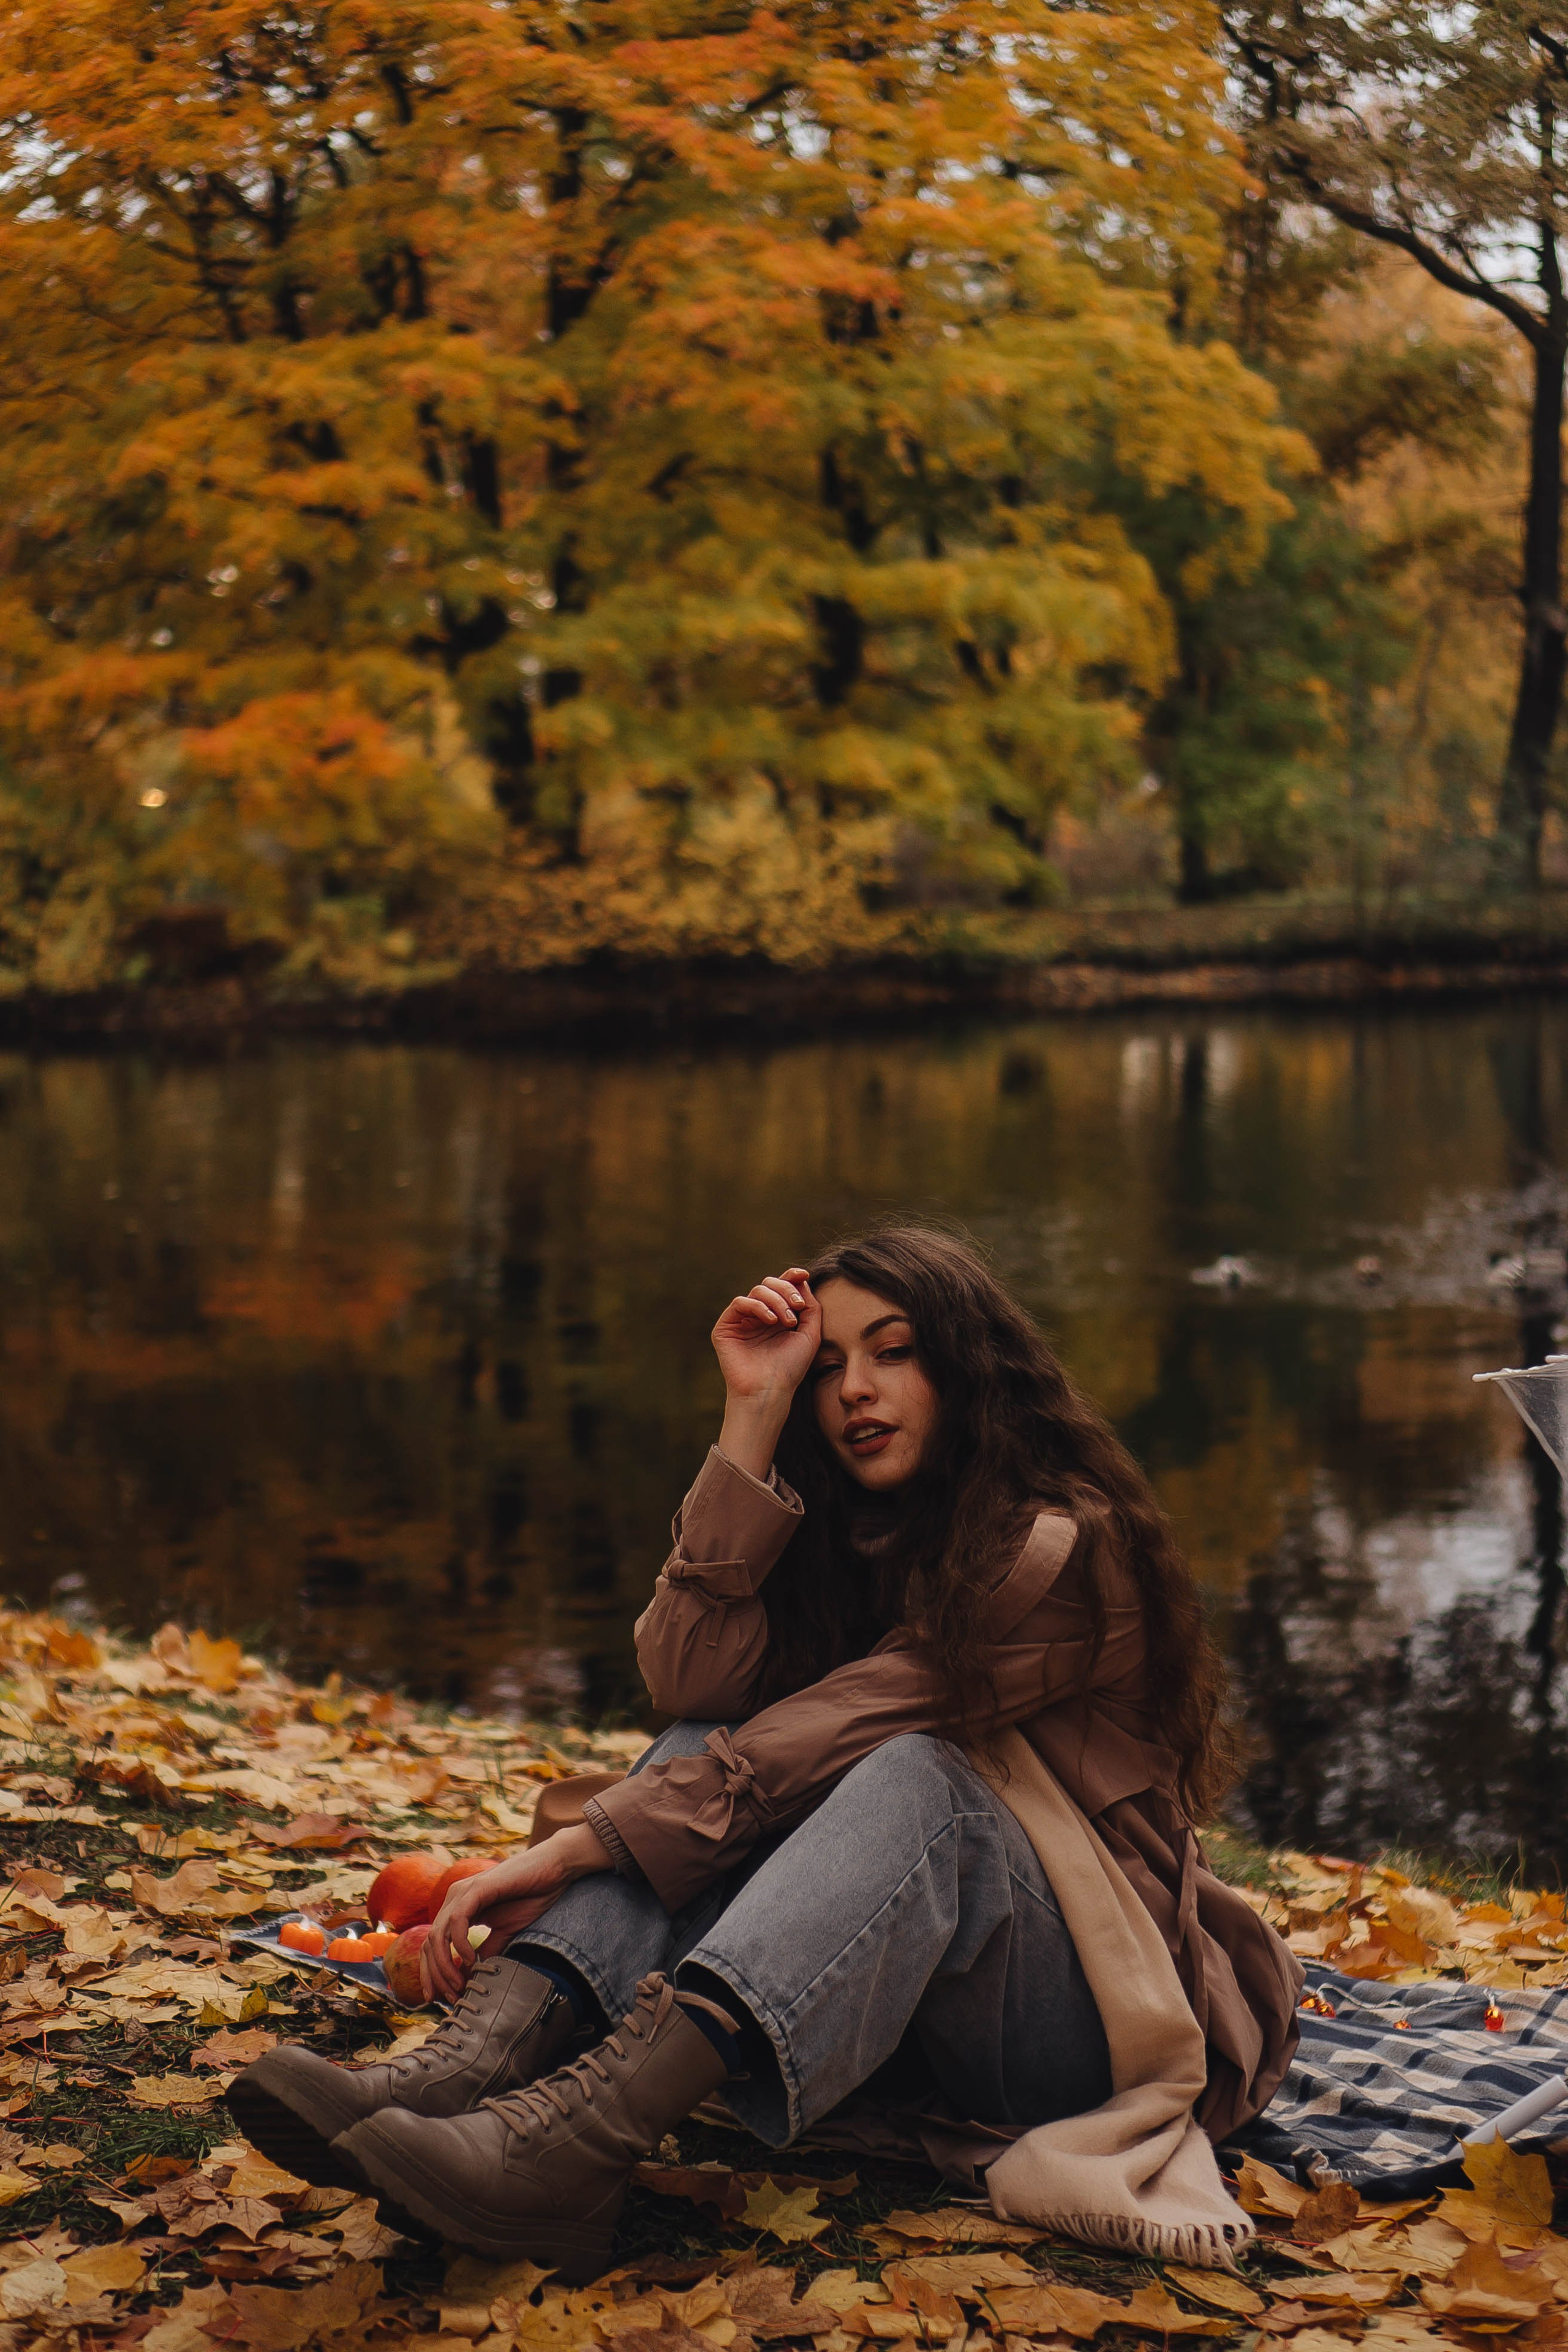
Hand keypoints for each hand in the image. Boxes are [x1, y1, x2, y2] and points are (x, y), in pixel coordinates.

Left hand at [420, 1824, 609, 2003]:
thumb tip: (470, 1979)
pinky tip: (472, 1960)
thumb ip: (486, 1951)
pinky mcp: (478, 1888)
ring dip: (445, 1965)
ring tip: (460, 1984)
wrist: (553, 1869)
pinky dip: (460, 1944)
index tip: (440, 1998)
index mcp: (458, 1909)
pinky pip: (457, 1920)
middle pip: (429, 1944)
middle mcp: (455, 1899)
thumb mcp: (504, 1932)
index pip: (433, 1945)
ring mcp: (464, 1892)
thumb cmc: (530, 1897)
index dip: (432, 1973)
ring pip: (438, 1935)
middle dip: (435, 1975)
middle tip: (449, 1998)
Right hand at [712, 1269, 821, 1480]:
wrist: (770, 1391)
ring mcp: (741, 1321)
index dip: (791, 1277)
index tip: (804, 1274)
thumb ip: (810, 1306)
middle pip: (769, 1285)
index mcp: (777, 1317)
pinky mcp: (726, 1327)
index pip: (782, 1288)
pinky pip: (740, 1302)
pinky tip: (771, 1320)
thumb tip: (801, 1279)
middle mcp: (759, 1317)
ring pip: (757, 1291)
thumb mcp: (810, 1333)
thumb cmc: (791, 1367)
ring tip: (787, 1321)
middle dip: (786, 1290)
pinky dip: (758, 1306)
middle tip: (798, 1307)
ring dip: (776, 1300)